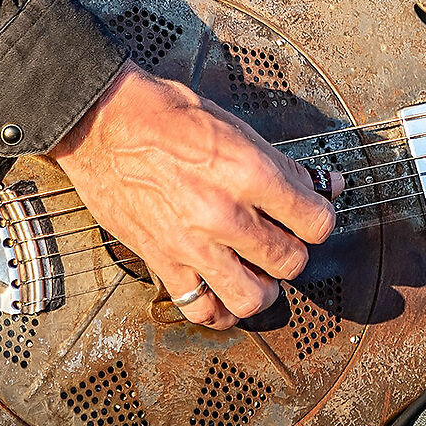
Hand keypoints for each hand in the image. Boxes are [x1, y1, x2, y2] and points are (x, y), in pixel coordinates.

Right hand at [46, 63, 342, 329]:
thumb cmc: (164, 115)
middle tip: (285, 240)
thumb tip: (322, 184)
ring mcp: (192, 244)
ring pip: (252, 298)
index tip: (314, 217)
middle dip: (294, 252)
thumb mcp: (236, 127)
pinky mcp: (161, 260)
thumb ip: (281, 164)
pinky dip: (218, 310)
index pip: (315, 222)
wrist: (103, 122)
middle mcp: (224, 215)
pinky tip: (223, 295)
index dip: (320, 219)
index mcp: (250, 173)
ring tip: (260, 274)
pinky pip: (200, 308)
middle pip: (289, 262)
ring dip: (263, 289)